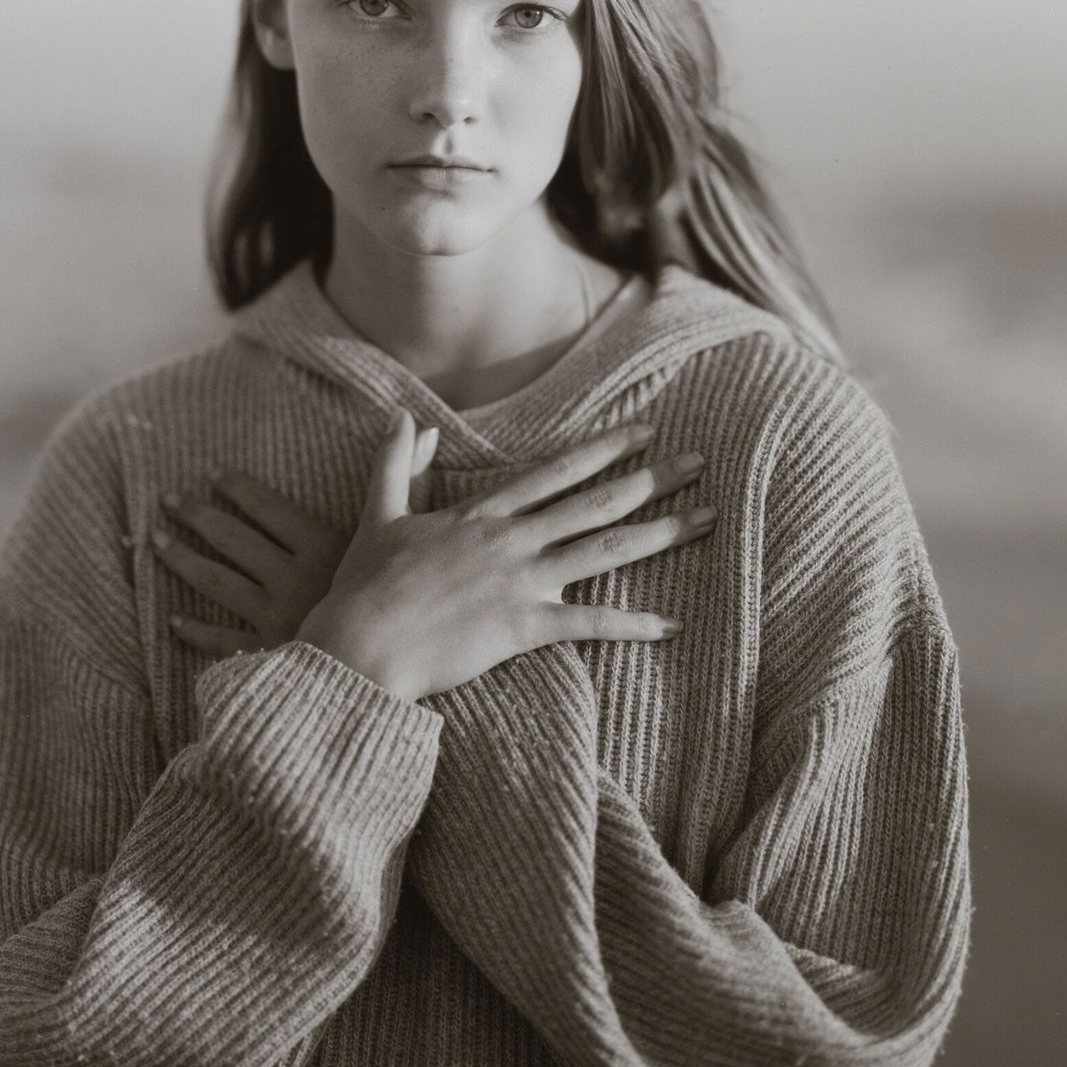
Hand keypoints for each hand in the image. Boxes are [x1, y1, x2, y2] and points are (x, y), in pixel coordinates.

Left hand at [151, 435, 438, 657]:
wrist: (393, 673)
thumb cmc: (411, 601)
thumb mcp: (413, 534)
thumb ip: (413, 478)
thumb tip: (428, 427)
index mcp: (323, 548)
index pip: (269, 510)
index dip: (238, 490)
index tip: (213, 476)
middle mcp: (292, 579)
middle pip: (234, 541)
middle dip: (198, 516)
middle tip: (167, 499)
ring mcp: (277, 619)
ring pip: (217, 582)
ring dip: (184, 560)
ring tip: (157, 540)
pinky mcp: (271, 656)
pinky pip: (224, 642)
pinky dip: (197, 631)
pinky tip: (173, 620)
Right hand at [299, 409, 714, 701]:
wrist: (358, 645)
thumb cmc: (363, 587)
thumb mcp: (379, 514)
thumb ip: (397, 464)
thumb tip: (406, 420)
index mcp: (482, 515)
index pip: (555, 472)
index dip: (604, 449)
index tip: (645, 431)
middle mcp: (510, 540)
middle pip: (596, 503)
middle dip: (652, 479)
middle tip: (700, 462)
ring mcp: (520, 582)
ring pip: (605, 551)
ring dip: (661, 534)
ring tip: (708, 519)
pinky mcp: (523, 628)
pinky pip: (590, 624)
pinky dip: (633, 625)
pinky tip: (672, 625)